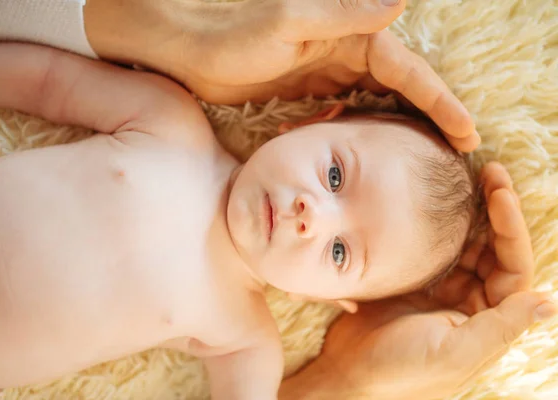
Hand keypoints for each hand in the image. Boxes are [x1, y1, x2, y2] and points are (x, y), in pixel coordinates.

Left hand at [84, 0, 479, 151]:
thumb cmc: (232, 34)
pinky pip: (346, 117)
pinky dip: (362, 135)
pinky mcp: (308, 94)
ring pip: (377, 107)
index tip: (468, 133)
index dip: (441, 104)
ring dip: (401, 133)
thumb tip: (400, 2)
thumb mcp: (288, 23)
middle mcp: (346, 54)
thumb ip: (343, 15)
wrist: (188, 49)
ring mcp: (328, 76)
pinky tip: (371, 157)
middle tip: (458, 158)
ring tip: (426, 165)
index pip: (409, 74)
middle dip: (430, 122)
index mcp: (351, 36)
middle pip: (401, 93)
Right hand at [279, 162, 556, 399]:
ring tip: (468, 178)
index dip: (511, 228)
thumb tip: (547, 300)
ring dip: (469, 214)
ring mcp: (441, 290)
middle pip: (493, 249)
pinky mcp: (414, 280)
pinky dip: (438, 224)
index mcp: (487, 320)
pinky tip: (435, 202)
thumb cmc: (400, 370)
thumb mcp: (454, 352)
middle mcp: (471, 303)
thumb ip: (500, 326)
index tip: (501, 192)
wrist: (347, 373)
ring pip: (465, 243)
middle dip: (496, 211)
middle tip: (490, 172)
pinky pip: (433, 246)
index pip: (513, 267)